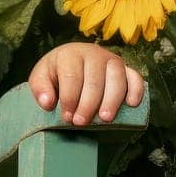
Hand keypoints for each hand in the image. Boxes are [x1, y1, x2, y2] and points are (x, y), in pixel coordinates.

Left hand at [28, 43, 144, 125]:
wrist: (71, 62)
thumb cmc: (55, 73)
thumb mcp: (40, 77)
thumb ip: (39, 88)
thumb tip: (47, 103)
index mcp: (70, 54)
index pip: (72, 77)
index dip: (69, 98)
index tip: (66, 117)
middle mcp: (93, 53)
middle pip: (94, 80)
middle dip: (88, 104)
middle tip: (81, 123)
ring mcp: (112, 59)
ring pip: (116, 78)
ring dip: (112, 100)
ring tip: (104, 119)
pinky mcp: (126, 68)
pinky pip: (135, 77)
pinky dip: (136, 89)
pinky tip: (131, 104)